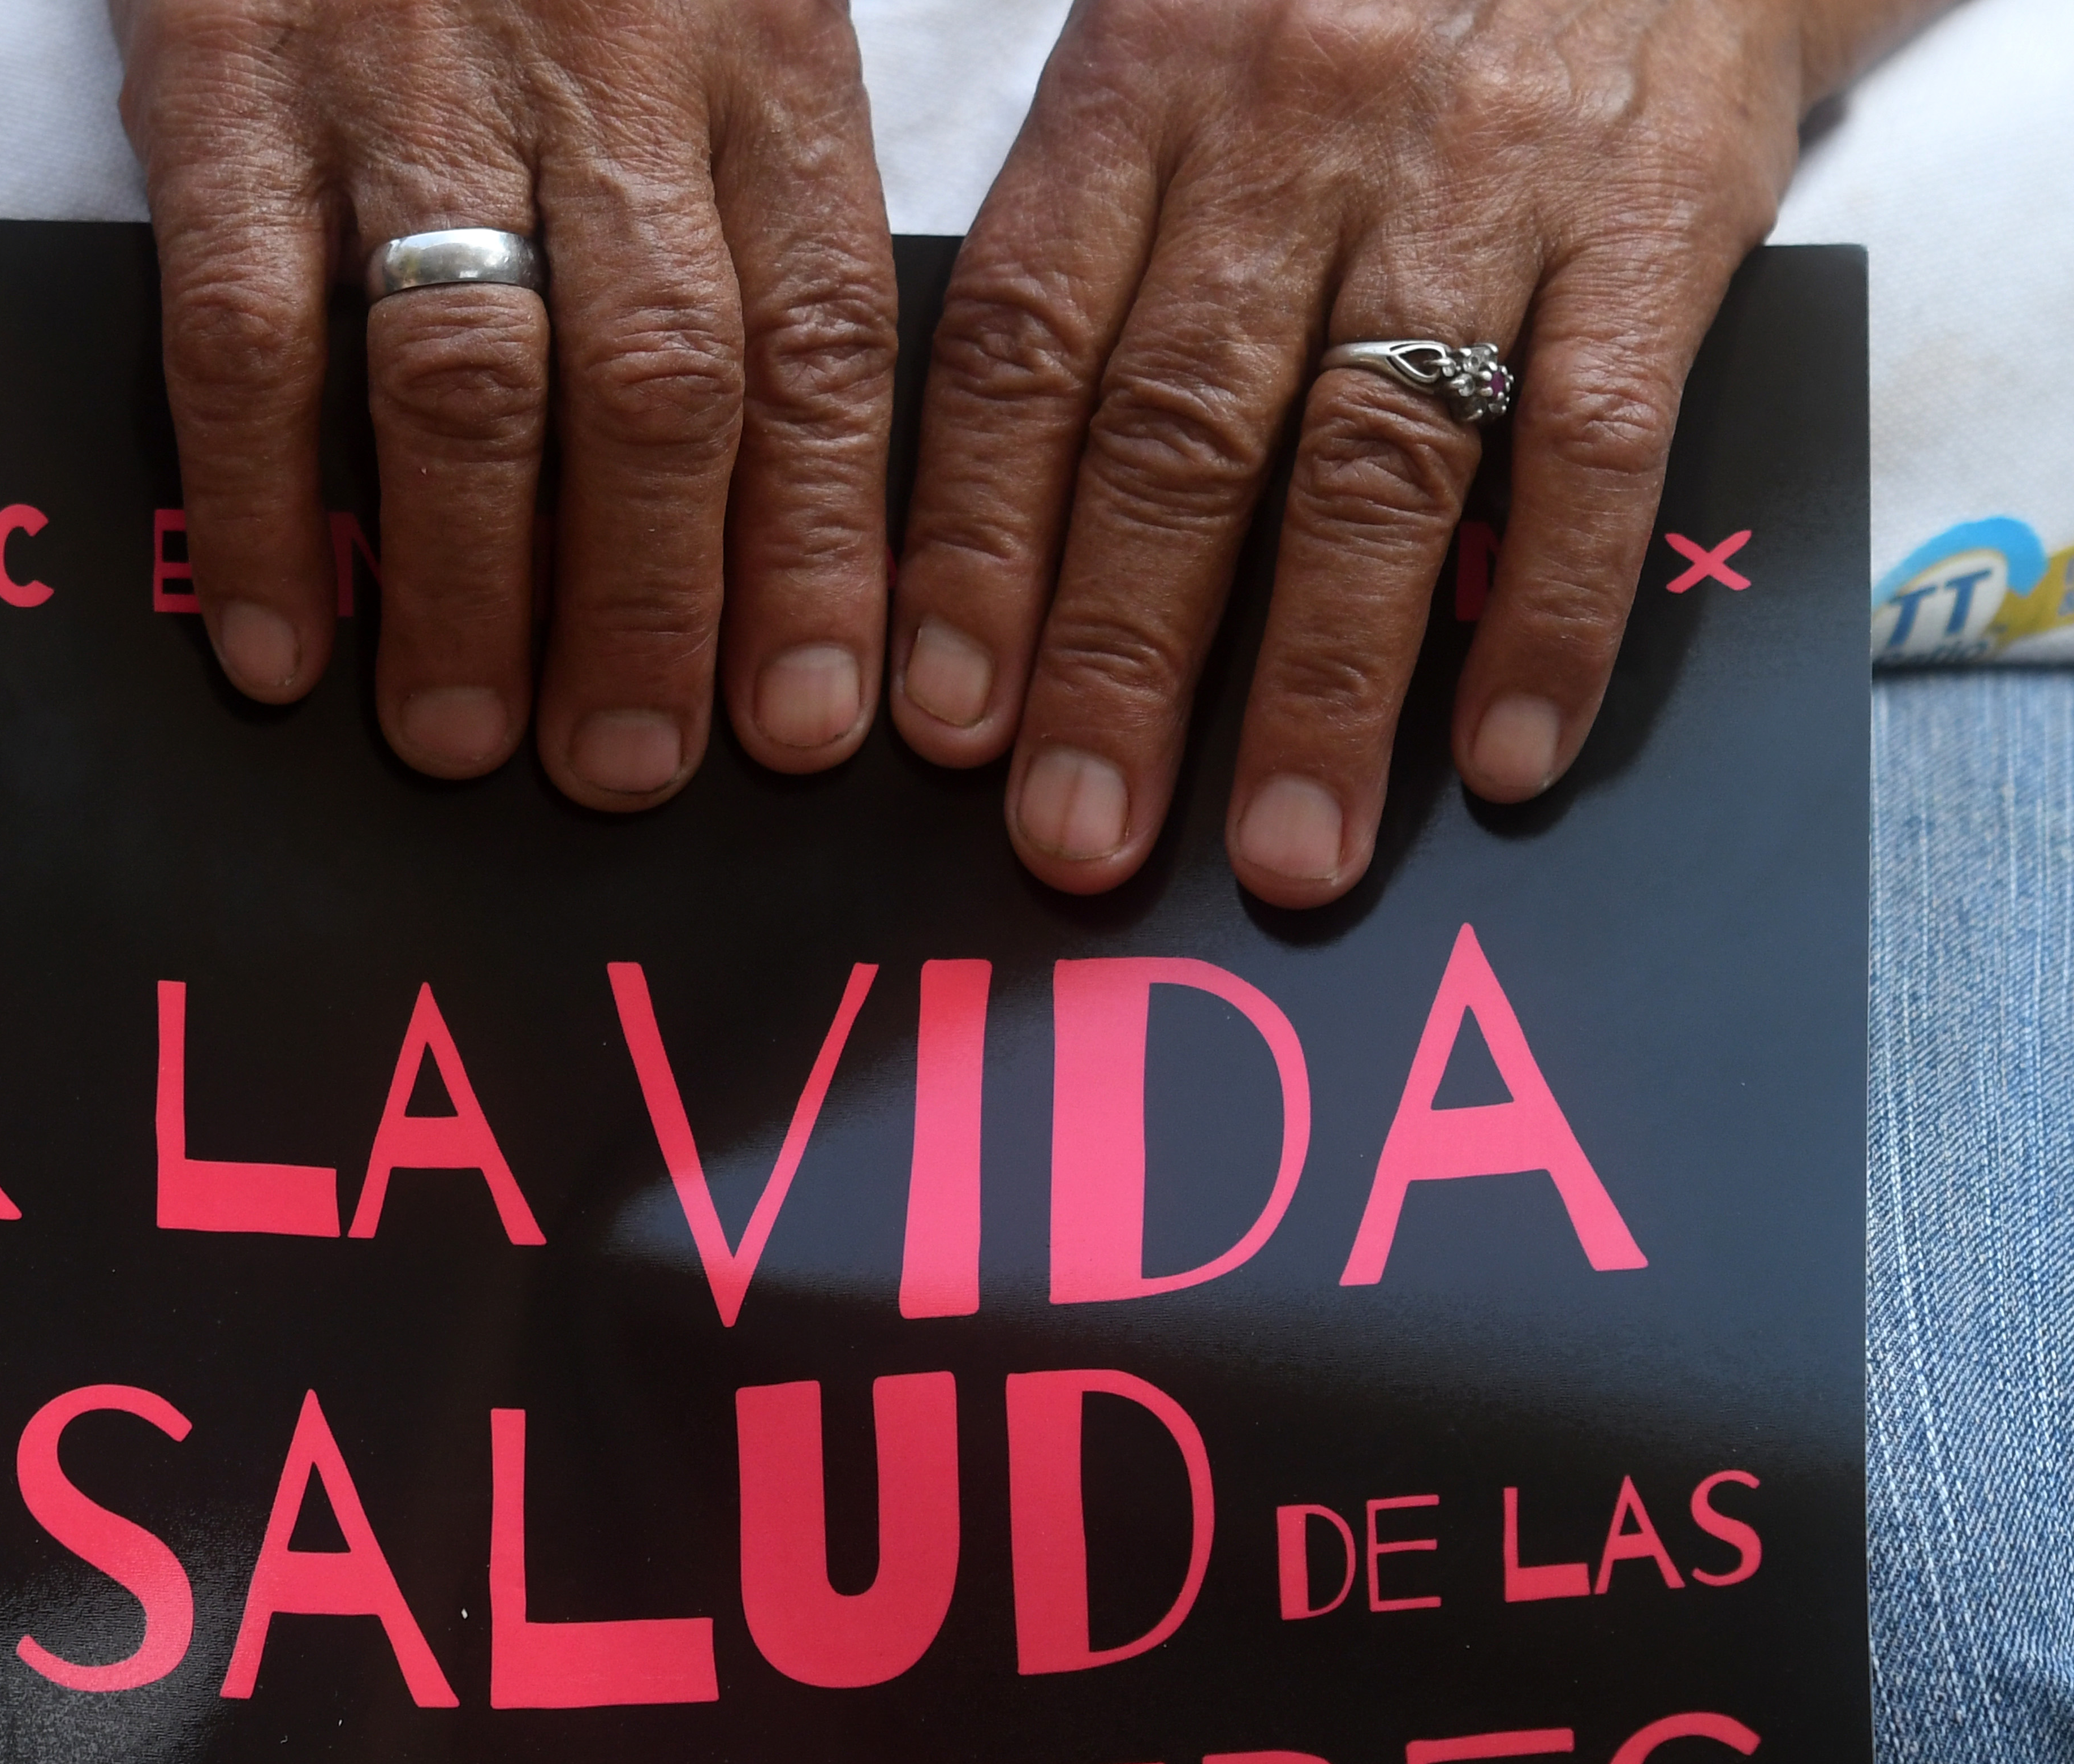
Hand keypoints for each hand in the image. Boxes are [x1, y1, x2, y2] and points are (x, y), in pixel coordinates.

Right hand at [112, 0, 899, 807]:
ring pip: (470, 375)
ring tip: (465, 741)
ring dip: (471, 588)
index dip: (816, 551)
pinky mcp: (227, 78)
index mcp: (752, 54)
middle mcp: (600, 70)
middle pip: (662, 386)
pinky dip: (264, 503)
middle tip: (627, 772)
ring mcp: (407, 82)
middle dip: (653, 606)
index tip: (809, 717)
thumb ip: (750, 204)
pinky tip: (279, 639)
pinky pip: (248, 328)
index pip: (815, 342)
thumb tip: (790, 490)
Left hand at [885, 0, 1934, 906]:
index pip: (1021, 349)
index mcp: (1144, 86)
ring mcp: (1478, 179)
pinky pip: (1592, 442)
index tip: (939, 723)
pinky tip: (1501, 756)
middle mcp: (1294, 131)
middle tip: (1074, 837)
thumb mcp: (1183, 47)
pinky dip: (1546, 612)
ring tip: (1286, 854)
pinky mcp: (1653, 217)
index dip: (971, 548)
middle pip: (1176, 435)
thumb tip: (969, 518)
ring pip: (1373, 461)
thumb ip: (1087, 248)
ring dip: (1322, 683)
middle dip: (1116, 659)